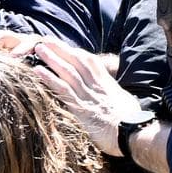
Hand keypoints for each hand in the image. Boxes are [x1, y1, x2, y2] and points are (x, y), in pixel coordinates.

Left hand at [29, 40, 143, 156]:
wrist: (133, 132)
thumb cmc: (131, 122)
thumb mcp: (125, 102)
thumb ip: (115, 95)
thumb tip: (113, 95)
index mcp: (107, 84)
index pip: (91, 62)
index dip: (77, 53)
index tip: (66, 46)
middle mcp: (96, 85)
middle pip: (76, 61)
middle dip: (61, 49)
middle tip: (46, 40)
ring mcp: (88, 95)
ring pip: (67, 71)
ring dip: (52, 58)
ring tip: (39, 49)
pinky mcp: (80, 108)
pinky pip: (62, 90)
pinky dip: (49, 79)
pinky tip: (38, 71)